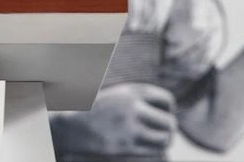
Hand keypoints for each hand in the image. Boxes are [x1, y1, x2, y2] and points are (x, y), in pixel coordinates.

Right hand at [50, 83, 176, 157]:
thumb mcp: (118, 94)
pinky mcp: (126, 146)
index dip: (168, 110)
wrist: (73, 125)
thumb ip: (140, 96)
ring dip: (164, 141)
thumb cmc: (98, 109)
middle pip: (170, 122)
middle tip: (162, 131)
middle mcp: (133, 108)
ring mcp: (130, 128)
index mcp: (133, 92)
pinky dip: (155, 151)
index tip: (161, 115)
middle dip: (168, 128)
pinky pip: (154, 151)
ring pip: (165, 139)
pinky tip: (147, 147)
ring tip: (158, 141)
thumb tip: (168, 104)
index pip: (167, 101)